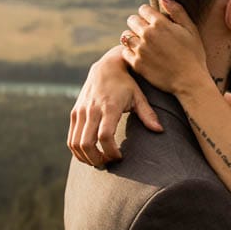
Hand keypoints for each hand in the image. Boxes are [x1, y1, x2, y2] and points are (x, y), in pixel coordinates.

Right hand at [68, 45, 161, 166]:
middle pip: (87, 144)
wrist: (106, 67)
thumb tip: (159, 130)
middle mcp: (92, 110)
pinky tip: (89, 154)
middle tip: (108, 163)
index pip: (105, 136)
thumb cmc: (126, 84)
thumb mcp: (139, 96)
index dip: (111, 152)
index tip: (120, 156)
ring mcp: (81, 112)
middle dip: (97, 159)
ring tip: (99, 161)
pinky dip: (77, 150)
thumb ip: (148, 114)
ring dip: (85, 157)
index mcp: (109, 107)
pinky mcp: (75, 113)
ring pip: (75, 143)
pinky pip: (71, 138)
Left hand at [119, 0, 208, 95]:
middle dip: (138, 24)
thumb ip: (177, 11)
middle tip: (146, 32)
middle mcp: (147, 34)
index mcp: (160, 23)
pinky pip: (124, 52)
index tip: (152, 20)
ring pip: (125, 36)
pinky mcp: (137, 64)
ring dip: (131, 37)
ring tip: (141, 43)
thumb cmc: (194, 54)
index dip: (148, 14)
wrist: (190, 81)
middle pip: (132, 20)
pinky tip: (139, 55)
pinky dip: (129, 52)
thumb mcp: (190, 29)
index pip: (143, 9)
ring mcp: (140, 49)